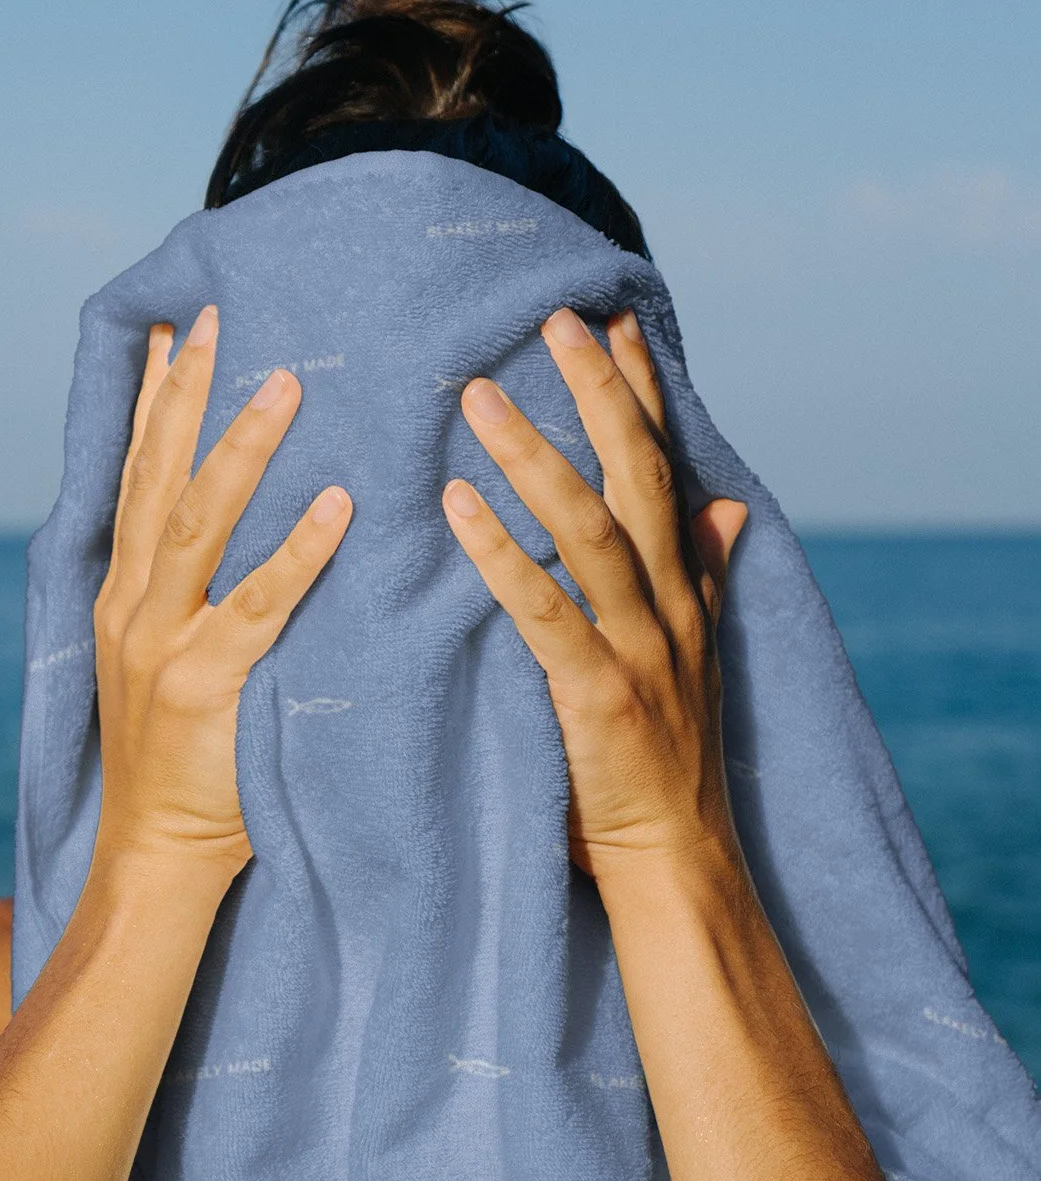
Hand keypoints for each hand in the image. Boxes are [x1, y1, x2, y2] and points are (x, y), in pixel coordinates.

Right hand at [92, 303, 352, 890]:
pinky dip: (295, 552)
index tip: (177, 329)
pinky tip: (335, 505)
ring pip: (197, 522)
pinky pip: (256, 606)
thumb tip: (246, 529)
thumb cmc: (189, 760)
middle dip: (187, 392)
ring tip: (287, 383)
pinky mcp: (204, 686)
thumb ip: (196, 597)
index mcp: (125, 592)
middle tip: (226, 316)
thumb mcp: (169, 661)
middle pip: (156, 475)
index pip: (135, 474)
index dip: (152, 401)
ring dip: (241, 446)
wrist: (158, 857)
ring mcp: (160, 643)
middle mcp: (132, 603)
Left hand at [442, 306, 747, 887]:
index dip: (643, 395)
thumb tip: (723, 502)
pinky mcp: (600, 695)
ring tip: (479, 396)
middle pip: (638, 477)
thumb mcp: (693, 655)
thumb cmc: (664, 760)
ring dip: (536, 456)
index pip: (665, 469)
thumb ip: (702, 574)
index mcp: (686, 590)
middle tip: (556, 320)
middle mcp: (672, 605)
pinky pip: (545, 611)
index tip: (616, 324)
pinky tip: (456, 507)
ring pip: (592, 530)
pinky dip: (501, 554)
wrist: (675, 860)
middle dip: (601, 394)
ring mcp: (642, 648)